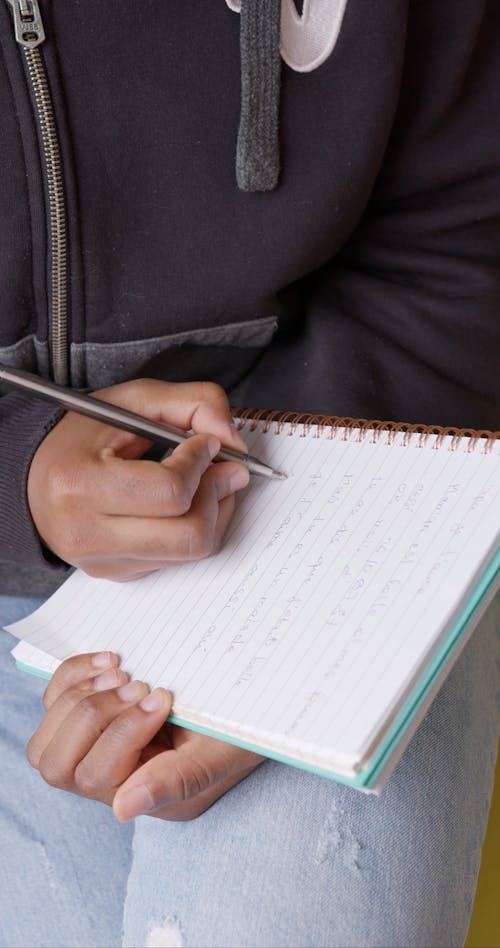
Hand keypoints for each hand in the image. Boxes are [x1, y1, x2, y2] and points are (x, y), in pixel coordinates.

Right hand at [27, 379, 249, 578]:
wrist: (36, 477)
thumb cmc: (82, 437)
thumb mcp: (133, 400)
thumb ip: (192, 403)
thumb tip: (232, 438)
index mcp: (80, 485)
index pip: (170, 492)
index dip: (202, 462)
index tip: (205, 442)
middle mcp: (88, 534)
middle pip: (190, 533)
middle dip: (218, 493)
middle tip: (223, 467)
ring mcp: (103, 562)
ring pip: (192, 550)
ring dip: (215, 511)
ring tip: (208, 481)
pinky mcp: (118, 575)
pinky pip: (178, 560)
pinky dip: (194, 527)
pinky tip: (184, 502)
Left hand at [27, 652, 262, 820]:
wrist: (246, 702)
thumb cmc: (239, 727)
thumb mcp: (219, 753)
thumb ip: (176, 779)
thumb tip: (122, 808)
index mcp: (143, 796)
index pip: (99, 777)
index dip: (123, 731)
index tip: (162, 695)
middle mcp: (112, 781)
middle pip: (58, 766)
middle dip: (94, 716)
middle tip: (137, 684)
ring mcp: (97, 750)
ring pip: (46, 741)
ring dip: (80, 697)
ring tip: (123, 672)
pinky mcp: (92, 717)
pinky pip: (55, 704)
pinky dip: (72, 677)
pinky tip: (110, 660)